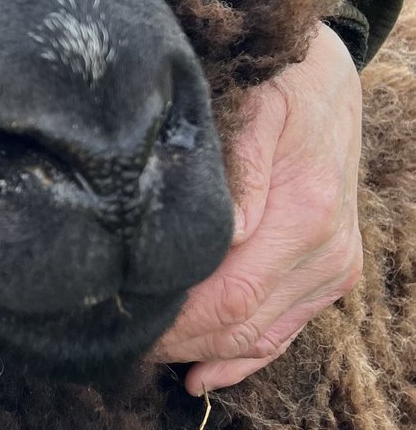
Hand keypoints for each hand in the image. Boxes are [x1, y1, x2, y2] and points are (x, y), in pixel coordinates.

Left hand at [152, 23, 363, 394]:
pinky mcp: (333, 270)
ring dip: (203, 350)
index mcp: (304, 212)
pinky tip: (201, 373)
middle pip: (242, 323)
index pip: (230, 293)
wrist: (327, 75)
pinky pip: (287, 329)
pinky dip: (245, 357)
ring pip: (261, 334)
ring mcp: (333, 266)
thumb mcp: (255, 104)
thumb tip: (222, 232)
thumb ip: (239, 165)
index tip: (123, 319)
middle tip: (116, 338)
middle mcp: (326, 250)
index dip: (176, 319)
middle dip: (178, 340)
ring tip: (144, 351)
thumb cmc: (278, 80)